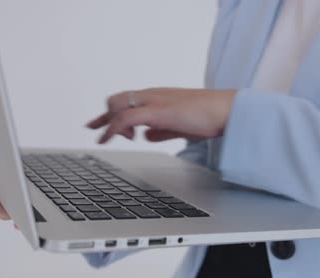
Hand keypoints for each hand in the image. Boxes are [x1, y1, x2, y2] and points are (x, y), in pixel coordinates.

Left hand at [87, 88, 236, 142]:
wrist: (226, 110)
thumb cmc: (209, 117)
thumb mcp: (179, 126)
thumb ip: (161, 130)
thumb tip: (146, 136)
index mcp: (157, 97)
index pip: (127, 101)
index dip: (110, 113)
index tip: (98, 124)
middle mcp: (152, 95)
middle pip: (117, 100)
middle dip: (103, 117)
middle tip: (94, 130)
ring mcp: (154, 101)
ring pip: (118, 106)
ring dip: (111, 123)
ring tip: (112, 139)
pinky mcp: (158, 111)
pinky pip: (127, 118)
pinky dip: (115, 128)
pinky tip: (111, 138)